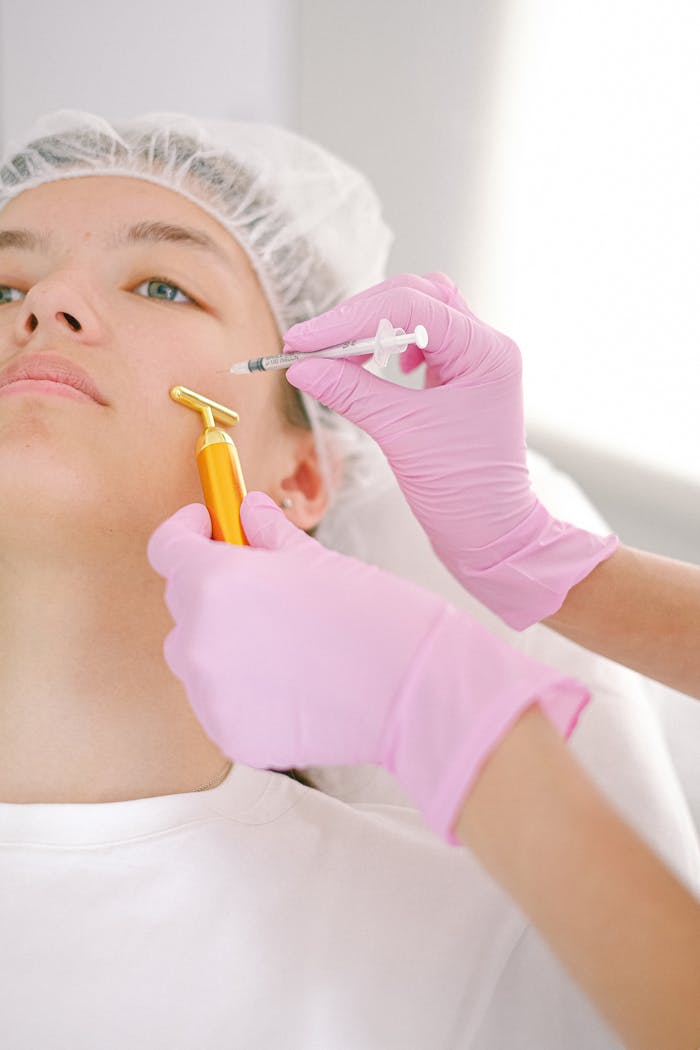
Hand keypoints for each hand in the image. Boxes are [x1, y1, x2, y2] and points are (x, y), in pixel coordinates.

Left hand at [147, 492, 588, 843]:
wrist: (414, 690)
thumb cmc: (372, 618)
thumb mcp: (315, 560)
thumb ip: (267, 534)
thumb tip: (247, 513)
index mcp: (215, 582)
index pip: (166, 547)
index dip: (187, 533)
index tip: (210, 530)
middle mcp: (199, 639)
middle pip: (182, 603)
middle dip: (213, 590)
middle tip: (265, 592)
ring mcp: (210, 694)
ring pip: (196, 656)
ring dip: (224, 642)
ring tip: (283, 643)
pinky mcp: (230, 734)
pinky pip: (218, 701)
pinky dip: (241, 690)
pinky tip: (290, 683)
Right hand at [283, 273, 617, 629]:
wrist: (492, 535)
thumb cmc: (464, 493)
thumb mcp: (400, 435)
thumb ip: (351, 392)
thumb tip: (303, 367)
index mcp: (485, 352)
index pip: (410, 307)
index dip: (350, 318)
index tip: (305, 340)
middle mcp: (486, 347)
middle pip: (416, 298)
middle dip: (360, 317)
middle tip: (315, 345)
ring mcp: (475, 362)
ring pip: (419, 314)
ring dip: (375, 327)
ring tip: (339, 355)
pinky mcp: (460, 379)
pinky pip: (421, 341)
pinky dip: (389, 346)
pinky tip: (375, 368)